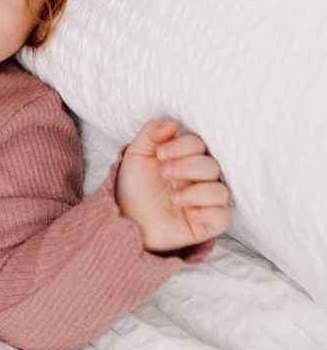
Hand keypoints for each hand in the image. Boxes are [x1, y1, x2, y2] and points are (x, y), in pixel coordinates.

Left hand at [116, 120, 230, 253]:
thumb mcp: (137, 154)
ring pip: (221, 192)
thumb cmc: (135, 184)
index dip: (182, 146)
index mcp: (186, 158)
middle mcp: (199, 179)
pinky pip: (223, 218)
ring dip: (198, 192)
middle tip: (165, 173)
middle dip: (188, 167)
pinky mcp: (205, 224)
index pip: (199, 144)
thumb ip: (152, 133)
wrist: (126, 216)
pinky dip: (210, 213)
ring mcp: (203, 202)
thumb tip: (172, 124)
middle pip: (212, 166)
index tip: (160, 154)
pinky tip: (190, 213)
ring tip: (174, 197)